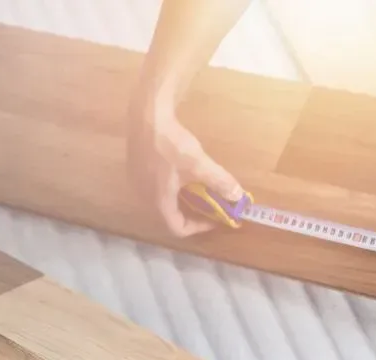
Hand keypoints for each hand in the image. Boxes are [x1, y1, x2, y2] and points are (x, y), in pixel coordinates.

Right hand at [126, 96, 242, 237]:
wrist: (147, 115)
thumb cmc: (172, 143)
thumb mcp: (200, 165)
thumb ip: (220, 182)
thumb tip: (239, 197)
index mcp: (158, 200)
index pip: (177, 228)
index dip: (199, 227)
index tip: (214, 217)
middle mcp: (144, 196)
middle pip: (170, 216)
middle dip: (193, 214)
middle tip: (210, 205)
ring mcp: (137, 181)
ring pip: (163, 201)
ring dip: (183, 200)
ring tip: (200, 190)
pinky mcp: (136, 168)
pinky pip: (156, 188)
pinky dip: (173, 189)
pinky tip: (184, 174)